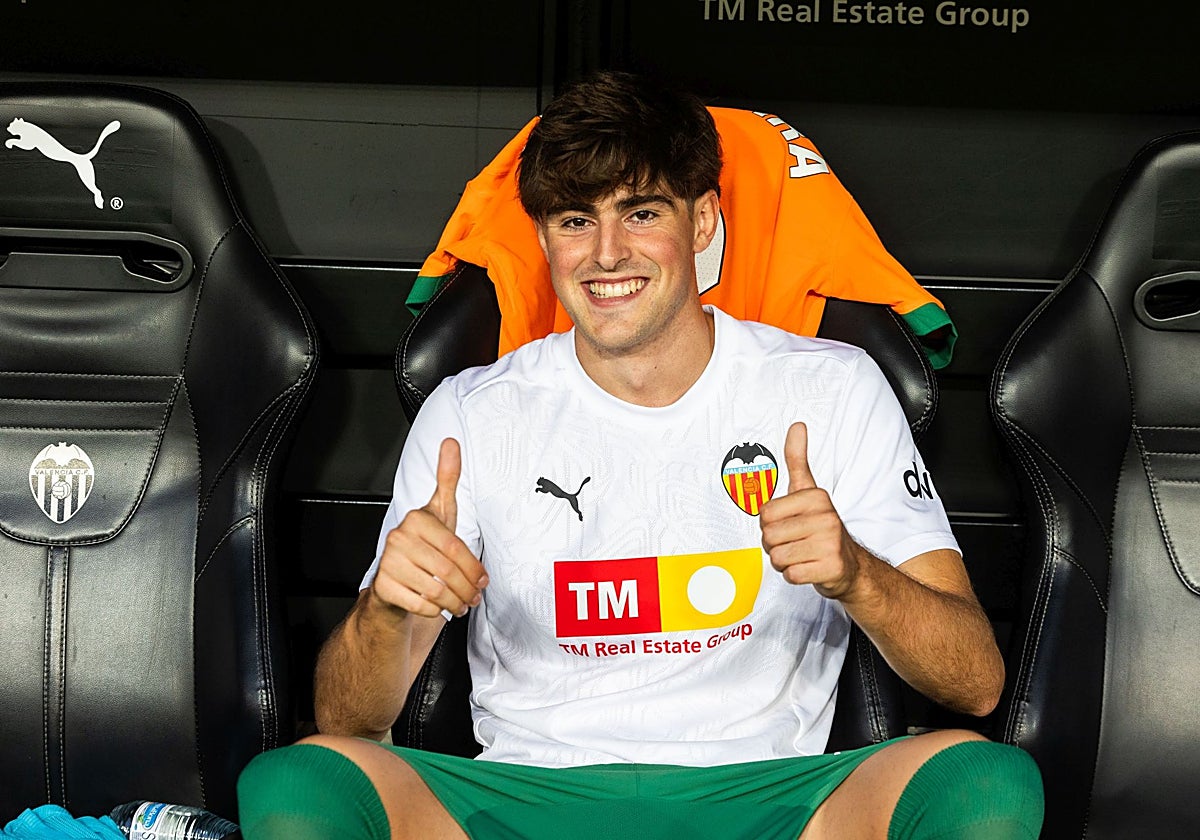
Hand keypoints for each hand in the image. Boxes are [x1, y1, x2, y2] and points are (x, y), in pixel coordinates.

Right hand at [370, 438, 487, 617]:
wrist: (391, 581)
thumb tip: (451, 443)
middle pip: (447, 570)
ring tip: (461, 604)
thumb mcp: (439, 513)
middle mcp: (398, 538)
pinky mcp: (383, 587)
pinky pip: (419, 604)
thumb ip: (447, 479)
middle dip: (466, 588)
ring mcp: (388, 562)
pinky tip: (438, 607)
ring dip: (454, 602)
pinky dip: (434, 611)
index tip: (482, 579)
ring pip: (435, 589)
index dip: (473, 568)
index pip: (455, 548)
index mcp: (416, 519)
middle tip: (474, 596)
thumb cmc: (422, 547)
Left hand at [759, 422, 861, 599]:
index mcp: (816, 497)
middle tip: (795, 542)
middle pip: (769, 536)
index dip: (770, 523)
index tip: (789, 523)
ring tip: (802, 554)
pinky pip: (791, 574)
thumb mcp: (809, 491)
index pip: (766, 513)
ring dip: (785, 561)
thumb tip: (796, 427)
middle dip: (775, 545)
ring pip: (778, 557)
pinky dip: (795, 575)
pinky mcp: (831, 568)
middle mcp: (825, 518)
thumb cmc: (822, 529)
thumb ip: (797, 459)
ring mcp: (830, 543)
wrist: (850, 565)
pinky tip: (810, 567)